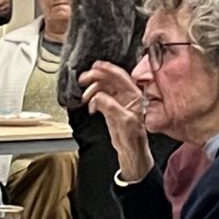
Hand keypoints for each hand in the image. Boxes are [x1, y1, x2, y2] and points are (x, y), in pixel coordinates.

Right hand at [79, 60, 151, 176]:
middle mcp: (127, 96)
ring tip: (85, 97)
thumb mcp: (124, 121)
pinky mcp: (111, 108)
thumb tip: (97, 97)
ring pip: (103, 87)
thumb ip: (110, 106)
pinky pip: (100, 97)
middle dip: (95, 77)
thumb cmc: (134, 139)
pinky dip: (93, 99)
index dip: (107, 69)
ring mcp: (119, 101)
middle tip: (84, 79)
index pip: (120, 77)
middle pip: (110, 79)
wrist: (131, 151)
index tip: (95, 66)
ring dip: (92, 89)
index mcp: (135, 96)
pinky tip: (90, 105)